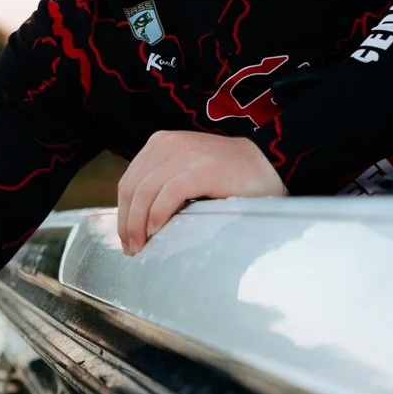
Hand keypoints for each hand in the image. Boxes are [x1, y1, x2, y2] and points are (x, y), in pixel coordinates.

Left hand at [117, 130, 283, 254]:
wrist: (269, 168)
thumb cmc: (227, 180)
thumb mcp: (186, 175)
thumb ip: (162, 187)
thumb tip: (134, 223)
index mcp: (160, 144)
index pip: (129, 182)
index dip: (122, 214)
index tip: (126, 239)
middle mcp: (169, 144)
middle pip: (133, 189)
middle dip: (127, 223)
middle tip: (133, 249)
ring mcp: (186, 154)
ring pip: (145, 192)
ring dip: (138, 225)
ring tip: (143, 247)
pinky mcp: (203, 168)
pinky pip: (169, 193)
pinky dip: (158, 215)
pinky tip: (157, 231)